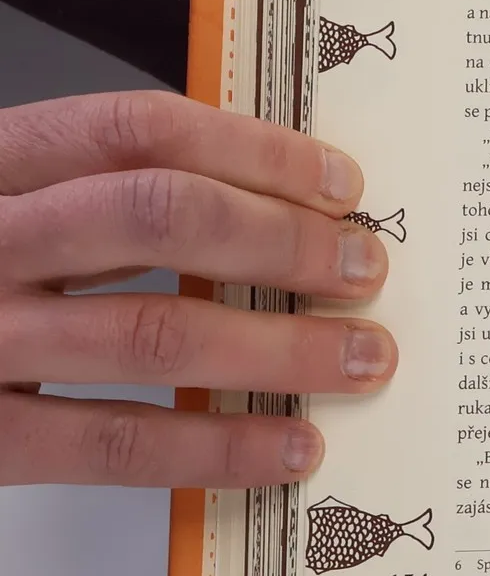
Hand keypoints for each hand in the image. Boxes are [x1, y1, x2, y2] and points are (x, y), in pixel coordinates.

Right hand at [0, 92, 394, 486]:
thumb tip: (273, 205)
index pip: (138, 129)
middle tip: (368, 268)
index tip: (342, 185)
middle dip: (284, 242)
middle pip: (159, 217)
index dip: (256, 150)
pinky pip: (114, 444)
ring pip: (151, 332)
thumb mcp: (7, 205)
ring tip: (363, 357)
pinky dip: (218, 446)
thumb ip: (100, 195)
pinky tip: (290, 446)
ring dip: (280, 348)